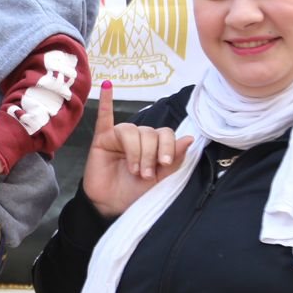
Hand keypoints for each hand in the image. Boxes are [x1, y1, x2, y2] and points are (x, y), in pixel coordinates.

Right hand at [82, 83, 192, 220]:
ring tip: (132, 170)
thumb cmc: (136, 193)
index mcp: (155, 145)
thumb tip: (189, 138)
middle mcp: (139, 137)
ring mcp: (120, 137)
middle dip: (149, 154)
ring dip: (135, 152)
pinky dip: (106, 101)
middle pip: (149, 133)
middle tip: (144, 174)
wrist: (112, 206)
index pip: (166, 134)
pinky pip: (104, 117)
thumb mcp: (161, 179)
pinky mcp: (102, 139)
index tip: (164, 164)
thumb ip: (174, 159)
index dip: (168, 147)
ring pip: (131, 131)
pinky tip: (108, 86)